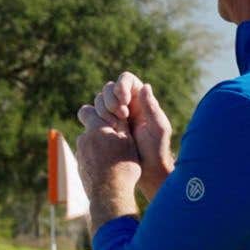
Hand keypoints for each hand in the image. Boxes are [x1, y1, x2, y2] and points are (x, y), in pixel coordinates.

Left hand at [74, 103, 141, 220]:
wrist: (110, 195)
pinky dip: (96, 160)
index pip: (86, 111)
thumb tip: (119, 112)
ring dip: (98, 148)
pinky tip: (108, 169)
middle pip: (89, 130)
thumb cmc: (123, 166)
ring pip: (89, 145)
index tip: (109, 120)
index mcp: (95, 130)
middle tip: (115, 141)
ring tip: (113, 158)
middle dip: (100, 132)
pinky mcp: (80, 168)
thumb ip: (121, 124)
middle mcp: (83, 140)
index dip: (96, 113)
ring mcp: (79, 155)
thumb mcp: (128, 142)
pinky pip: (88, 159)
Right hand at [92, 73, 173, 196]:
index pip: (126, 80)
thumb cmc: (157, 149)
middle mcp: (125, 104)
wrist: (146, 170)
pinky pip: (91, 115)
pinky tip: (105, 130)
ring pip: (98, 101)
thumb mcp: (158, 128)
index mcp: (140, 99)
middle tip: (122, 116)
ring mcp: (112, 115)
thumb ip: (151, 107)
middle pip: (109, 88)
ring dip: (102, 110)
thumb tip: (145, 86)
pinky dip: (93, 118)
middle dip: (111, 100)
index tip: (125, 100)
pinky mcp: (103, 126)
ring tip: (114, 126)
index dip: (122, 86)